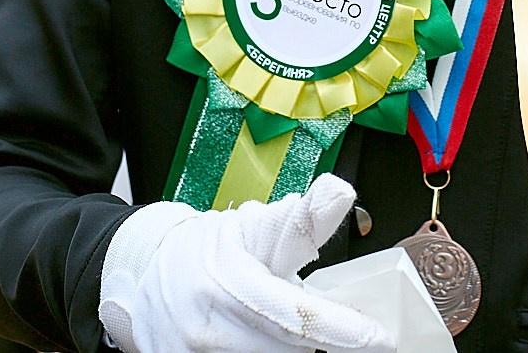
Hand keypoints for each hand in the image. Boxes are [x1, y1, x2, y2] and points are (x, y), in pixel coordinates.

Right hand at [98, 175, 391, 352]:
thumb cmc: (208, 250)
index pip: (300, 319)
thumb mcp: (256, 227)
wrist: (147, 272)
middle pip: (289, 350)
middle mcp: (210, 330)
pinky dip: (268, 352)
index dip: (344, 331)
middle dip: (322, 341)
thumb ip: (302, 219)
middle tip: (343, 330)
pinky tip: (273, 341)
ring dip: (292, 348)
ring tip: (295, 328)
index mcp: (230, 286)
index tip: (379, 338)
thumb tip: (341, 191)